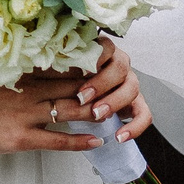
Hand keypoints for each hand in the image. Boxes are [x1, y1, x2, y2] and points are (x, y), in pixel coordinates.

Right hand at [0, 39, 152, 156]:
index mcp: (16, 64)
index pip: (60, 58)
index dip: (84, 57)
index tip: (103, 52)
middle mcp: (27, 88)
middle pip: (74, 83)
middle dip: (99, 82)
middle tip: (120, 79)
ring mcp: (24, 114)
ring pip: (72, 110)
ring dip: (96, 110)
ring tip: (116, 109)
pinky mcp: (17, 139)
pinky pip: (56, 140)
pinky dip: (79, 140)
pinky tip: (97, 140)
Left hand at [25, 37, 153, 143]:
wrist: (80, 101)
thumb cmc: (63, 82)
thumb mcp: (58, 70)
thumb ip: (56, 64)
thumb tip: (40, 57)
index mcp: (102, 51)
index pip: (106, 46)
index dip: (94, 57)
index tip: (78, 68)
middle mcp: (119, 64)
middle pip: (120, 67)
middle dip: (101, 82)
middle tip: (82, 96)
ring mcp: (130, 84)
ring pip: (132, 88)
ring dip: (114, 101)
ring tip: (96, 114)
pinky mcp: (136, 104)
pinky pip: (144, 115)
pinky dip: (134, 126)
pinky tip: (119, 137)